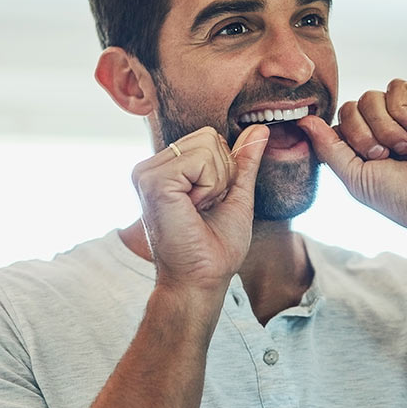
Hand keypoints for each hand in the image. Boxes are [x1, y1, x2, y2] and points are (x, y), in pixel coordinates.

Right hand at [131, 124, 268, 293]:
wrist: (201, 279)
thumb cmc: (215, 247)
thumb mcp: (236, 195)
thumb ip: (244, 161)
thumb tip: (259, 128)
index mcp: (165, 169)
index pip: (209, 138)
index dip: (224, 170)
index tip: (210, 203)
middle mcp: (150, 167)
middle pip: (209, 136)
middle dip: (221, 173)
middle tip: (204, 208)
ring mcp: (147, 172)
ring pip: (207, 145)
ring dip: (216, 182)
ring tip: (198, 210)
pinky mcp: (152, 181)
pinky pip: (200, 160)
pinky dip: (209, 187)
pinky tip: (192, 209)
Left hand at [297, 79, 406, 254]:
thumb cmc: (398, 196)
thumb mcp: (353, 175)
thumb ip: (327, 147)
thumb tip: (303, 120)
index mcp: (363, 145)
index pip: (337, 122)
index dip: (346, 138)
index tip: (365, 161)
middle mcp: (381, 127)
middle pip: (350, 107)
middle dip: (362, 134)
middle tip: (384, 156)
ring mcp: (402, 114)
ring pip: (371, 96)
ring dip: (384, 127)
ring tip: (403, 148)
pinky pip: (396, 88)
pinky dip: (401, 112)